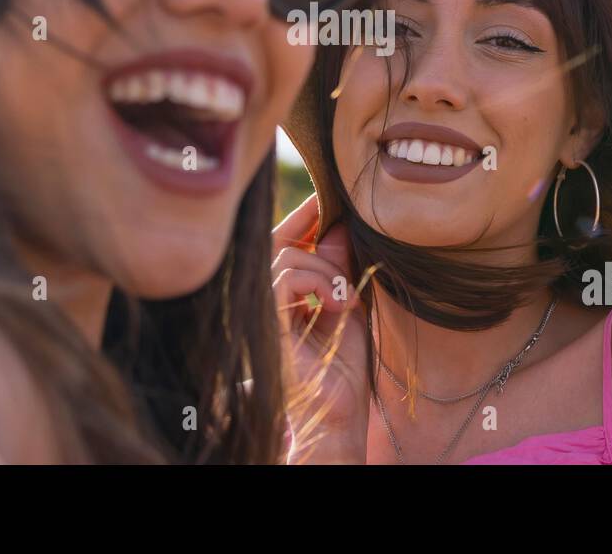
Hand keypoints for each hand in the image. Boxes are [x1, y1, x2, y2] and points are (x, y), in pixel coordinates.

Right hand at [272, 193, 369, 462]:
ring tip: (347, 296)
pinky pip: (286, 277)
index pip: (283, 246)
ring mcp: (263, 312)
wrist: (339, 413)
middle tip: (339, 225)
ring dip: (327, 269)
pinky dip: (319, 282)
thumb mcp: (348, 306)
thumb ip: (339, 268)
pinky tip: (340, 304)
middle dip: (310, 226)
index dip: (302, 218)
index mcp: (283, 299)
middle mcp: (267, 303)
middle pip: (280, 244)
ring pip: (287, 258)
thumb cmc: (343, 369)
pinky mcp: (267, 323)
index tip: (326, 198)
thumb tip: (339, 225)